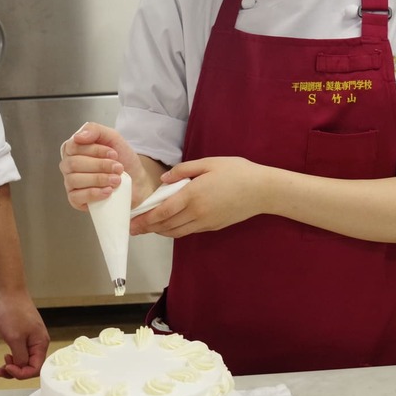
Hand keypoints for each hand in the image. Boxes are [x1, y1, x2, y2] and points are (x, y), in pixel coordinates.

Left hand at [0, 291, 49, 379]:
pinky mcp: (24, 337)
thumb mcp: (15, 338)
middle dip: (16, 371)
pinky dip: (13, 358)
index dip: (22, 373)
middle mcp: (39, 344)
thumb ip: (20, 356)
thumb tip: (22, 368)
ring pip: (25, 361)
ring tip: (1, 365)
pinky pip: (21, 353)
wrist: (9, 293)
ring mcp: (32, 340)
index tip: (8, 368)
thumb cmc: (13, 311)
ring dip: (13, 366)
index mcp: (41, 344)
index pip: (36, 368)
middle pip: (31, 366)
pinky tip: (5, 357)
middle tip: (1, 369)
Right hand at [58, 122, 152, 209]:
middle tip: (118, 168)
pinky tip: (107, 191)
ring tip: (116, 180)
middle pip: (74, 164)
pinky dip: (93, 194)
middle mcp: (69, 165)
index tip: (114, 154)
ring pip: (74, 180)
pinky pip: (76, 197)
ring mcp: (70, 182)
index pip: (74, 147)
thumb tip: (78, 136)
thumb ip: (95, 130)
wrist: (136, 181)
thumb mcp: (113, 138)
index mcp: (74, 149)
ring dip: (99, 179)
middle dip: (100, 165)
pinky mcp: (75, 199)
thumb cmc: (122, 160)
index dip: (95, 150)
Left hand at [130, 156, 266, 238]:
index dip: (145, 219)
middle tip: (134, 228)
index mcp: (193, 195)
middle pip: (166, 225)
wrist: (263, 191)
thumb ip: (183, 170)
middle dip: (148, 228)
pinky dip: (175, 230)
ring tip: (149, 227)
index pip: (162, 212)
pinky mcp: (213, 227)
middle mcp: (196, 213)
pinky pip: (188, 231)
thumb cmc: (237, 172)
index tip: (132, 222)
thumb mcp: (208, 163)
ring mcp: (205, 223)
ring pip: (176, 232)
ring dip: (160, 231)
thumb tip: (164, 180)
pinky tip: (170, 224)